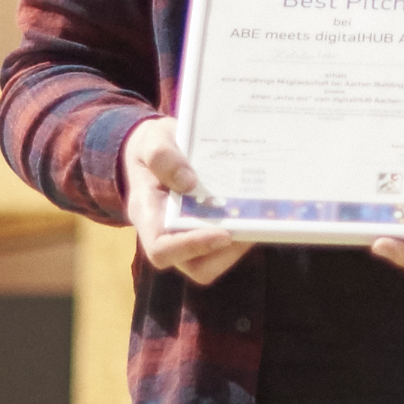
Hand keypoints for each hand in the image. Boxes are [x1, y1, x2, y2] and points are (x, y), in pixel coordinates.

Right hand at [124, 116, 252, 284]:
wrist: (158, 143)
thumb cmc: (151, 142)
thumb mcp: (151, 138)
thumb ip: (161, 156)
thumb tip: (188, 183)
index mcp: (146, 213)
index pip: (161, 249)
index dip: (192, 247)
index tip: (223, 234)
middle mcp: (165, 232)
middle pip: (194, 266)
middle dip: (226, 252)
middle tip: (249, 225)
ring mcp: (186, 234)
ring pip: (214, 260)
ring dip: (238, 244)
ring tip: (257, 217)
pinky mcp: (205, 228)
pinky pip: (224, 244)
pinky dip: (242, 230)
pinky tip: (257, 209)